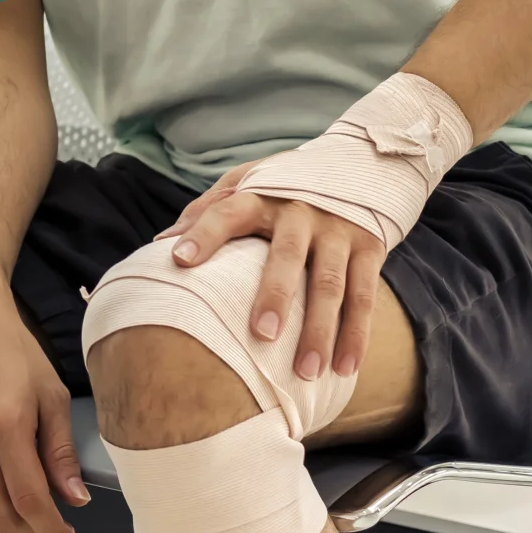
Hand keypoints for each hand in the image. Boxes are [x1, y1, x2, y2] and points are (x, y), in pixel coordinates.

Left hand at [159, 166, 387, 380]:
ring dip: (322, 329)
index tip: (178, 261)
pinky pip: (365, 295)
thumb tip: (161, 244)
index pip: (226, 211)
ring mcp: (338, 230)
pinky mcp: (370, 246)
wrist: (357, 162)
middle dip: (276, 294)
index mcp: (263, 195)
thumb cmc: (285, 185)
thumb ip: (207, 209)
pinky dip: (357, 334)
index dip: (203, 234)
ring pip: (331, 284)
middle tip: (263, 333)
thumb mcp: (247, 182)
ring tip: (307, 370)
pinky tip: (345, 368)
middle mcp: (301, 211)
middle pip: (288, 255)